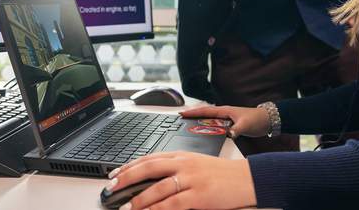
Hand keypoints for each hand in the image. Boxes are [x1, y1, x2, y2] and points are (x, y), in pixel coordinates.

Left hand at [105, 152, 255, 209]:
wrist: (246, 178)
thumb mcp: (196, 165)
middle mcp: (184, 164)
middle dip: (126, 178)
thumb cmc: (222, 174)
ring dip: (139, 199)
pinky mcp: (199, 195)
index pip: (149, 158)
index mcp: (182, 154)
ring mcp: (191, 179)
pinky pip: (172, 203)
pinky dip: (157, 209)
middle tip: (111, 188)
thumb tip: (152, 180)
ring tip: (126, 207)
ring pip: (157, 188)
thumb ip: (176, 168)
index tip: (114, 174)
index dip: (129, 166)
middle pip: (148, 168)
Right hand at [180, 104, 269, 138]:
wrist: (269, 120)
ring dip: (200, 122)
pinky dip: (209, 128)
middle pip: (204, 114)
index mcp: (225, 110)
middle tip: (180, 120)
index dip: (193, 112)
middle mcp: (224, 113)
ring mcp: (226, 119)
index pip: (205, 111)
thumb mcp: (246, 125)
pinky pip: (215, 126)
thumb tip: (228, 134)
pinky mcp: (230, 124)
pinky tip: (205, 134)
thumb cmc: (257, 119)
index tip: (181, 114)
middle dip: (192, 116)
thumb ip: (236, 130)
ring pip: (209, 120)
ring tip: (188, 127)